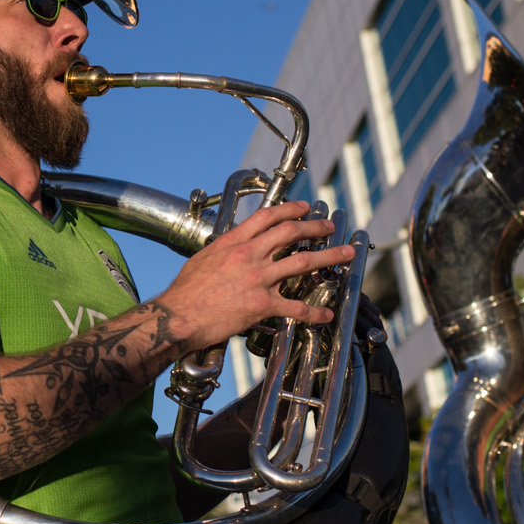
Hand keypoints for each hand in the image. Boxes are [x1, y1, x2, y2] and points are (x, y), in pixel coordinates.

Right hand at [155, 199, 354, 353]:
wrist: (178, 316)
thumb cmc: (185, 292)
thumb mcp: (203, 259)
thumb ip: (223, 251)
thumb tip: (232, 248)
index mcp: (234, 242)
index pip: (268, 217)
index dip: (290, 209)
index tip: (304, 207)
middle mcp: (249, 256)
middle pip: (290, 233)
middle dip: (315, 226)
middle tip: (329, 225)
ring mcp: (258, 279)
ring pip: (303, 262)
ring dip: (329, 256)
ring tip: (346, 253)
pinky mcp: (261, 304)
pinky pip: (295, 307)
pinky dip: (314, 312)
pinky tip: (326, 314)